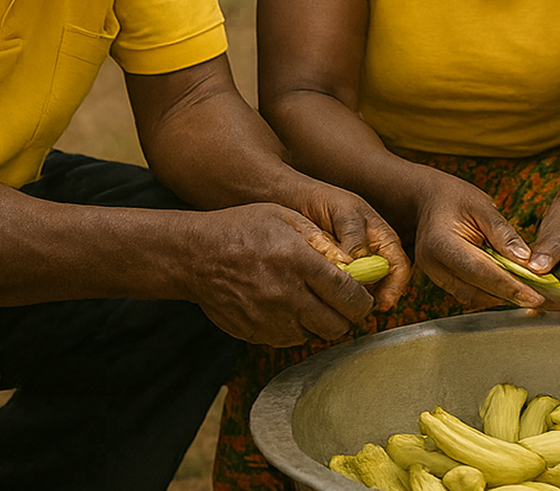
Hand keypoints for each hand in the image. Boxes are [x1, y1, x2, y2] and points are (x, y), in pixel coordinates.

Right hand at [183, 202, 377, 346]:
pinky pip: (289, 340)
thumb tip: (353, 264)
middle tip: (345, 305)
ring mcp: (269, 319)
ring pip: (315, 336)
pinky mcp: (254, 334)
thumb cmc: (243, 229)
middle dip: (348, 317)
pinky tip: (291, 309)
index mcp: (299, 263)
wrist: (194, 256)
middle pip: (337, 324)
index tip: (365, 297)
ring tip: (316, 304)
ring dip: (322, 323)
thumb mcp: (287, 218)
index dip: (364, 301)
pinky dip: (298, 330)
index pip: (349, 295)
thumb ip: (323, 242)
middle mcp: (286, 295)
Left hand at [278, 175, 411, 311]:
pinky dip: (332, 293)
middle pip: (382, 286)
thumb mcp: (344, 212)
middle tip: (356, 307)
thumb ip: (354, 236)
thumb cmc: (323, 200)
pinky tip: (321, 294)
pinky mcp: (332, 273)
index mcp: (383, 240)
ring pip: (360, 290)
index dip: (395, 287)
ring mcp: (352, 266)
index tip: (383, 303)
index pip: (399, 268)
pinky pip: (338, 289)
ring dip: (351, 297)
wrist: (293, 200)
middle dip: (372, 298)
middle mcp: (371, 256)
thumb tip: (357, 264)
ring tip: (336, 301)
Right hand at [407, 171, 547, 310]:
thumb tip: (525, 260)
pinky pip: (467, 293)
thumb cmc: (454, 198)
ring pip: (471, 297)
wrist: (426, 200)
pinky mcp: (439, 279)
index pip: (480, 271)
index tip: (535, 296)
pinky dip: (489, 293)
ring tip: (528, 294)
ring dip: (500, 298)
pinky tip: (509, 288)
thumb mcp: (482, 206)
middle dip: (509, 296)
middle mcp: (433, 265)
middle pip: (476, 290)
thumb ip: (503, 233)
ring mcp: (433, 275)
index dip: (510, 286)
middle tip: (539, 299)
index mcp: (441, 243)